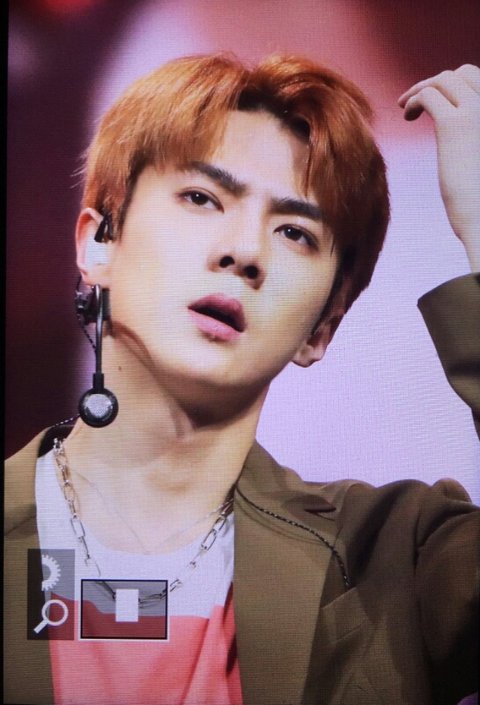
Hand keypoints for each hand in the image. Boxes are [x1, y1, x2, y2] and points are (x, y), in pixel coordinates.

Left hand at [398, 65, 479, 270]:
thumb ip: (474, 138)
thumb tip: (462, 138)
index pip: (479, 80)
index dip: (456, 86)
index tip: (436, 103)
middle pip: (463, 73)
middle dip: (436, 82)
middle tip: (416, 101)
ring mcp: (476, 111)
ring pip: (443, 80)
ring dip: (420, 90)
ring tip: (405, 108)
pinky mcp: (454, 124)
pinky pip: (428, 96)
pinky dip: (413, 101)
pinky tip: (408, 117)